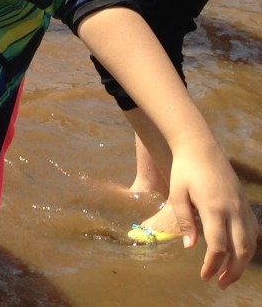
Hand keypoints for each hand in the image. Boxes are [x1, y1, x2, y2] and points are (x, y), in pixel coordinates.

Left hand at [165, 136, 258, 287]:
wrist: (200, 147)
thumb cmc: (184, 170)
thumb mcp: (177, 194)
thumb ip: (184, 221)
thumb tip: (190, 247)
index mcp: (214, 208)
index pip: (218, 246)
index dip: (213, 265)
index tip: (204, 276)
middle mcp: (233, 210)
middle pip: (240, 250)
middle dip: (231, 271)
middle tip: (220, 284)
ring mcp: (242, 207)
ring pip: (250, 242)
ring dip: (242, 262)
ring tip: (229, 275)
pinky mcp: (245, 203)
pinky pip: (254, 230)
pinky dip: (249, 246)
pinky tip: (240, 254)